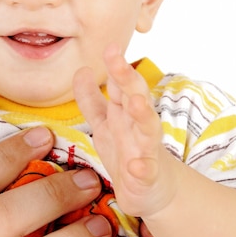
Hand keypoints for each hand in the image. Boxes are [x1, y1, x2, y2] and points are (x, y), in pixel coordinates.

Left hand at [73, 44, 179, 218]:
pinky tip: (136, 166)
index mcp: (125, 110)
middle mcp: (137, 124)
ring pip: (147, 126)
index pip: (119, 83)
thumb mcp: (104, 122)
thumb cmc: (127, 150)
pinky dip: (142, 167)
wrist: (153, 190)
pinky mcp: (147, 176)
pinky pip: (146, 170)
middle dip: (127, 78)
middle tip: (117, 60)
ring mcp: (145, 148)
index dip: (115, 65)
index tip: (110, 46)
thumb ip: (91, 98)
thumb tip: (81, 68)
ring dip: (142, 113)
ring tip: (136, 102)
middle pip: (134, 95)